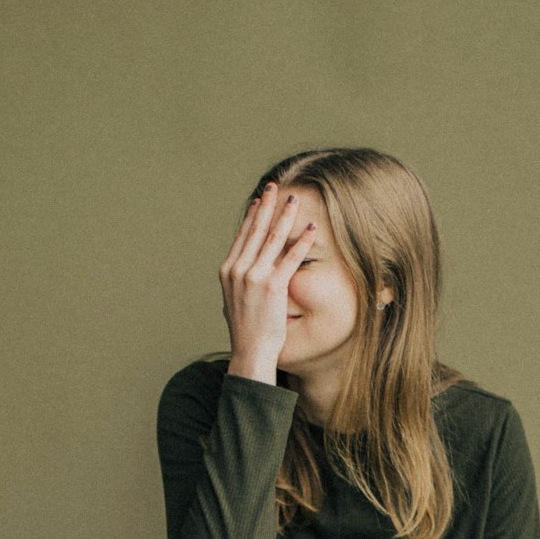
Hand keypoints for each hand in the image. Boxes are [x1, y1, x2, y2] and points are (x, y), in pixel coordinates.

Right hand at [218, 182, 315, 380]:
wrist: (250, 352)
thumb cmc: (246, 331)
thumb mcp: (235, 301)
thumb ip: (239, 283)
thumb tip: (243, 274)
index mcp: (228, 271)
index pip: (242, 236)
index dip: (252, 216)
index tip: (259, 200)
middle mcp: (238, 270)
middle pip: (255, 230)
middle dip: (266, 206)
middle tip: (274, 186)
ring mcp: (254, 277)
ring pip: (272, 239)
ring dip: (285, 216)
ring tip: (294, 200)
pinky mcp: (272, 287)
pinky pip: (290, 258)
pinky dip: (302, 242)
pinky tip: (311, 229)